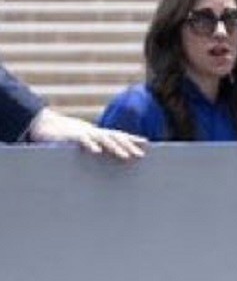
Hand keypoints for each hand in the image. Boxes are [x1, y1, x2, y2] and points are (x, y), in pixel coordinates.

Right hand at [28, 108, 145, 159]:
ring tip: (125, 156)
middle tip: (140, 155)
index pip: (119, 135)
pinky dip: (90, 145)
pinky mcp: (71, 136)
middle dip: (129, 146)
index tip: (146, 143)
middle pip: (115, 138)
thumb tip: (113, 155)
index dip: (132, 138)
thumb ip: (99, 144)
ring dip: (115, 147)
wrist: (46, 124)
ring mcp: (84, 133)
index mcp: (99, 134)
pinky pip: (82, 140)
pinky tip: (96, 151)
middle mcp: (95, 132)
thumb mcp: (87, 139)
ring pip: (102, 139)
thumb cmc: (69, 135)